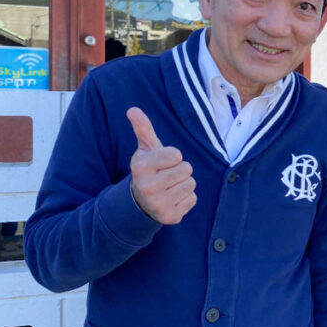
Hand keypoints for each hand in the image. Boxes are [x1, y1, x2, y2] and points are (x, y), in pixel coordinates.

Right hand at [127, 107, 196, 223]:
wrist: (141, 202)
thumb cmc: (149, 169)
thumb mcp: (145, 149)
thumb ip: (143, 129)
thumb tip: (133, 109)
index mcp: (140, 167)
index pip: (177, 154)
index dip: (173, 157)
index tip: (162, 162)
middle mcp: (147, 187)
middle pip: (187, 169)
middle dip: (180, 170)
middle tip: (167, 176)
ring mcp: (158, 204)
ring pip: (191, 184)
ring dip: (184, 184)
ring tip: (170, 187)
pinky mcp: (170, 217)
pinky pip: (193, 199)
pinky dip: (186, 198)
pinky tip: (172, 198)